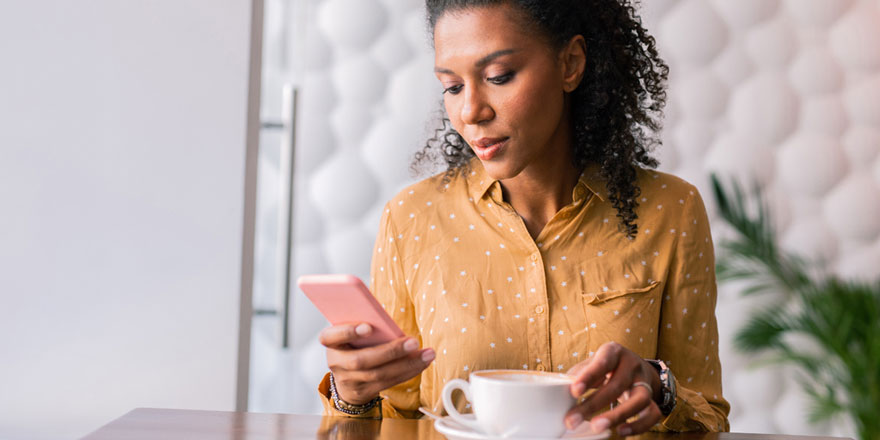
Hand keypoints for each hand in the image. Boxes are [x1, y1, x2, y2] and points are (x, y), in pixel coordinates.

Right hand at [320, 323, 434, 404]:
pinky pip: (389, 382)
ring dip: (407, 364)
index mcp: (330, 342)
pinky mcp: (365, 391)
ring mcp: (349, 380)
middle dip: (390, 352)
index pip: (331, 336)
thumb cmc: (353, 343)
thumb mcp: (352, 330)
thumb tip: (388, 321)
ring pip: (379, 374)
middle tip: (413, 342)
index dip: (348, 332)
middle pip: (362, 360)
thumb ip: (363, 324)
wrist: (346, 377)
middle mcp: (336, 363)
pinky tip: (423, 362)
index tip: (368, 327)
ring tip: (427, 354)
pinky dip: (409, 371)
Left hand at [564, 342, 662, 435]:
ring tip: (597, 427)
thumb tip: (558, 390)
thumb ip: (578, 374)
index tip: (573, 391)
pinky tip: (621, 432)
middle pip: (616, 385)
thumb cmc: (607, 366)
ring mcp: (645, 382)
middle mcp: (632, 365)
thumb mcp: (592, 363)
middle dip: (593, 404)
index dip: (588, 377)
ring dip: (617, 415)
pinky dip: (639, 425)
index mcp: (614, 352)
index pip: (602, 363)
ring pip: (639, 399)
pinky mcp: (653, 399)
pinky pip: (653, 414)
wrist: (637, 367)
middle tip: (572, 420)